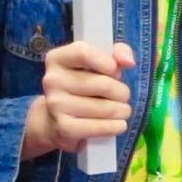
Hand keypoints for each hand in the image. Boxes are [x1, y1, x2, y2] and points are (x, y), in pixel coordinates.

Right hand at [25, 39, 133, 157]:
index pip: (84, 53)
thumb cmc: (83, 86)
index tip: (115, 71)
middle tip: (123, 97)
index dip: (108, 63)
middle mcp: (52, 80)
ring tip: (121, 111)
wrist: (58, 120)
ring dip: (122, 111)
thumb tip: (128, 61)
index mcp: (57, 59)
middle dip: (122, 92)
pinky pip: (99, 127)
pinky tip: (118, 124)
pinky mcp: (64, 127)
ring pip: (106, 108)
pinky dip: (115, 127)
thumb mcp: (97, 63)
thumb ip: (116, 53)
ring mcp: (56, 105)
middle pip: (103, 84)